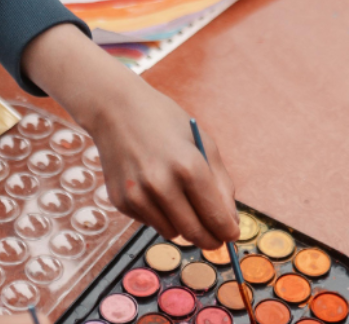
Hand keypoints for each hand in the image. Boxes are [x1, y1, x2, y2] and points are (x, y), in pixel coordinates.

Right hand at [22, 25, 239, 248]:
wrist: (116, 109)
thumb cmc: (165, 122)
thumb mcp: (203, 143)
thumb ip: (221, 184)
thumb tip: (230, 221)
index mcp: (188, 167)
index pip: (215, 217)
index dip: (228, 231)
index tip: (232, 234)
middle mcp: (161, 184)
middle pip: (194, 233)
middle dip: (210, 239)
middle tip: (216, 238)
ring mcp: (138, 195)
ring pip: (172, 233)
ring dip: (182, 225)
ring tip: (181, 200)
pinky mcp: (121, 201)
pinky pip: (150, 222)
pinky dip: (159, 214)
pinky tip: (154, 189)